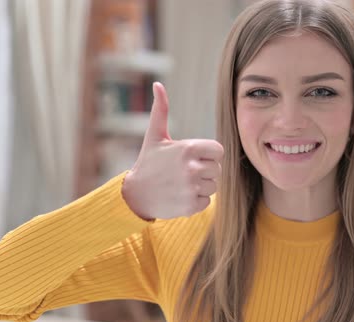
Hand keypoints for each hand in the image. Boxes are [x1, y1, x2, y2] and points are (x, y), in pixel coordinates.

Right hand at [122, 82, 223, 219]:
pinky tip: (180, 195)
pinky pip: (207, 202)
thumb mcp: (154, 136)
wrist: (135, 195)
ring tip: (181, 184)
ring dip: (201, 186)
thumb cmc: (148, 162)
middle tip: (184, 172)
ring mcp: (191, 188)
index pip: (218, 151)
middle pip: (217, 169)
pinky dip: (196, 201)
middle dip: (204, 171)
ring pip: (213, 186)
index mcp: (188, 148)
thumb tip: (157, 84)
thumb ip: (161, 110)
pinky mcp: (190, 206)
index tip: (193, 157)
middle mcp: (192, 168)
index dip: (208, 155)